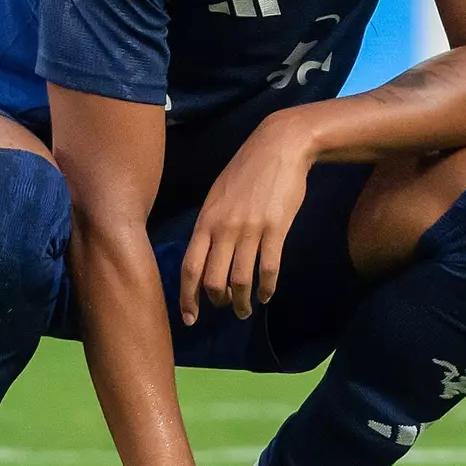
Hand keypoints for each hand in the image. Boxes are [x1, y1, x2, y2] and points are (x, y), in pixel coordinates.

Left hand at [179, 113, 311, 322]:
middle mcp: (224, 229)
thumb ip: (210, 225)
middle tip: (227, 307)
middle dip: (218, 301)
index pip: (189, 268)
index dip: (187, 297)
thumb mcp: (217, 195)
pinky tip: (267, 295)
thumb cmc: (247, 170)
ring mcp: (250, 230)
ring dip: (242, 302)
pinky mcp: (276, 229)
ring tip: (246, 309)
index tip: (190, 318)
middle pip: (213, 280)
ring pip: (240, 280)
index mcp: (206, 221)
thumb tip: (206, 255)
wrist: (279, 147)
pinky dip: (266, 288)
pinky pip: (268, 268)